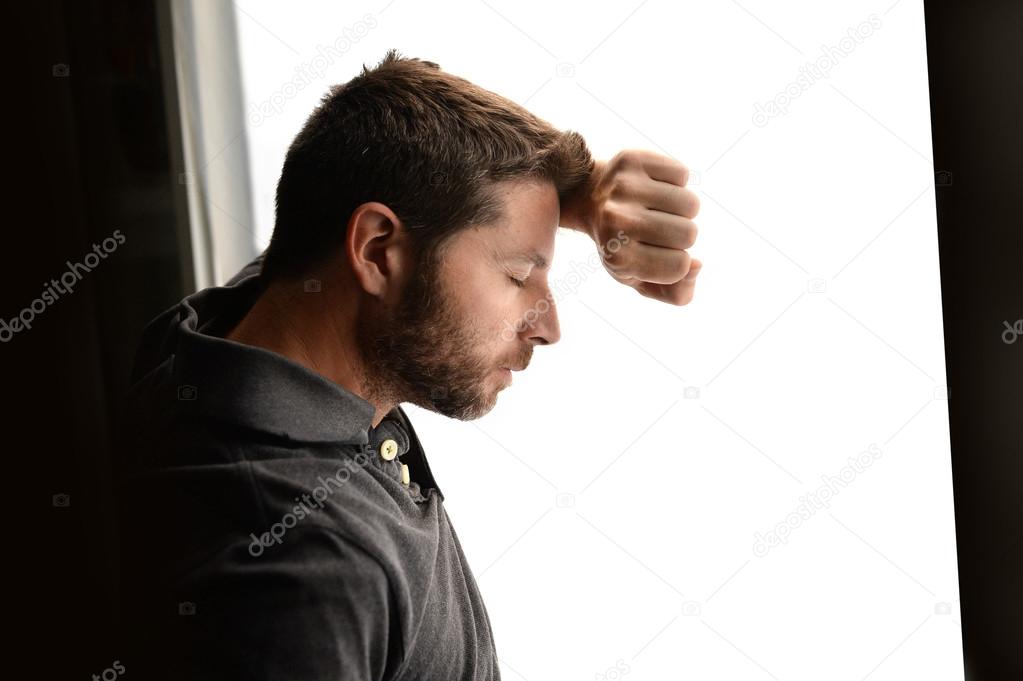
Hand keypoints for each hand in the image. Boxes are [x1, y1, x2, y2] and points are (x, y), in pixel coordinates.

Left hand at [562, 149, 701, 305]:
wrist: (588, 198)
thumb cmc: (622, 244)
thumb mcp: (641, 279)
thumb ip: (675, 293)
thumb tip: (696, 265)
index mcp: (619, 257)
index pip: (681, 266)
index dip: (678, 262)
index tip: (657, 253)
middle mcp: (617, 222)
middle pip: (689, 234)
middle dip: (683, 235)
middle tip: (658, 229)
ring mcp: (624, 189)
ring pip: (690, 204)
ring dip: (682, 208)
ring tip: (658, 208)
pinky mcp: (632, 160)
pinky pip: (682, 174)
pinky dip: (675, 182)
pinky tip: (653, 187)